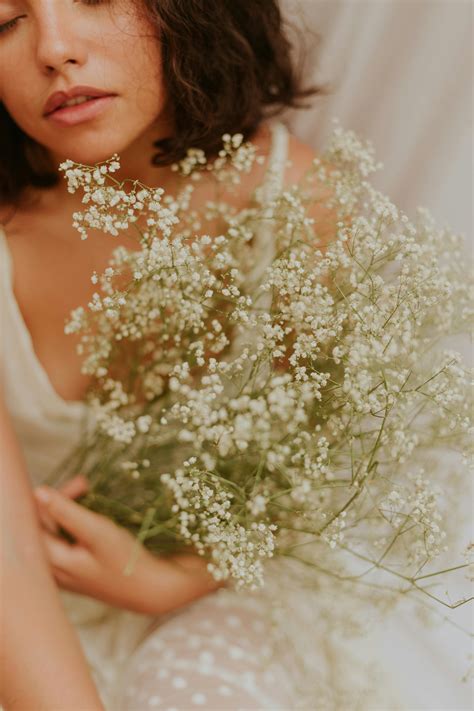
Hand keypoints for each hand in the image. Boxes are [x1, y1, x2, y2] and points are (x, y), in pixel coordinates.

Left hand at [33, 475, 164, 610]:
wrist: (150, 589)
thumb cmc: (124, 561)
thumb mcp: (97, 532)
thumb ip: (66, 512)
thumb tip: (39, 492)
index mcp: (50, 562)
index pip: (35, 521)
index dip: (51, 497)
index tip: (80, 484)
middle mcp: (50, 570)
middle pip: (43, 526)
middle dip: (61, 502)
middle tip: (86, 484)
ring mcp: (61, 572)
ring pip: (53, 532)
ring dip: (68, 510)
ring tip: (88, 493)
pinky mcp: (74, 572)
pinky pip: (64, 542)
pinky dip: (74, 525)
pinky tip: (90, 516)